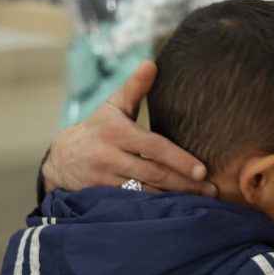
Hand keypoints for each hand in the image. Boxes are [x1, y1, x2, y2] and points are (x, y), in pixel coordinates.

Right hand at [42, 61, 216, 195]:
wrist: (62, 157)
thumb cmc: (98, 128)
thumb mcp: (113, 106)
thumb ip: (135, 87)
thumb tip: (152, 63)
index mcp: (117, 132)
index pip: (154, 147)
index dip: (179, 159)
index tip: (202, 170)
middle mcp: (109, 156)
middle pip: (154, 173)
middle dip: (185, 183)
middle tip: (212, 190)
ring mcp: (104, 179)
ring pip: (146, 192)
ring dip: (175, 198)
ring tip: (201, 202)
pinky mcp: (101, 196)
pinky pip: (133, 203)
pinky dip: (155, 208)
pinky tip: (176, 211)